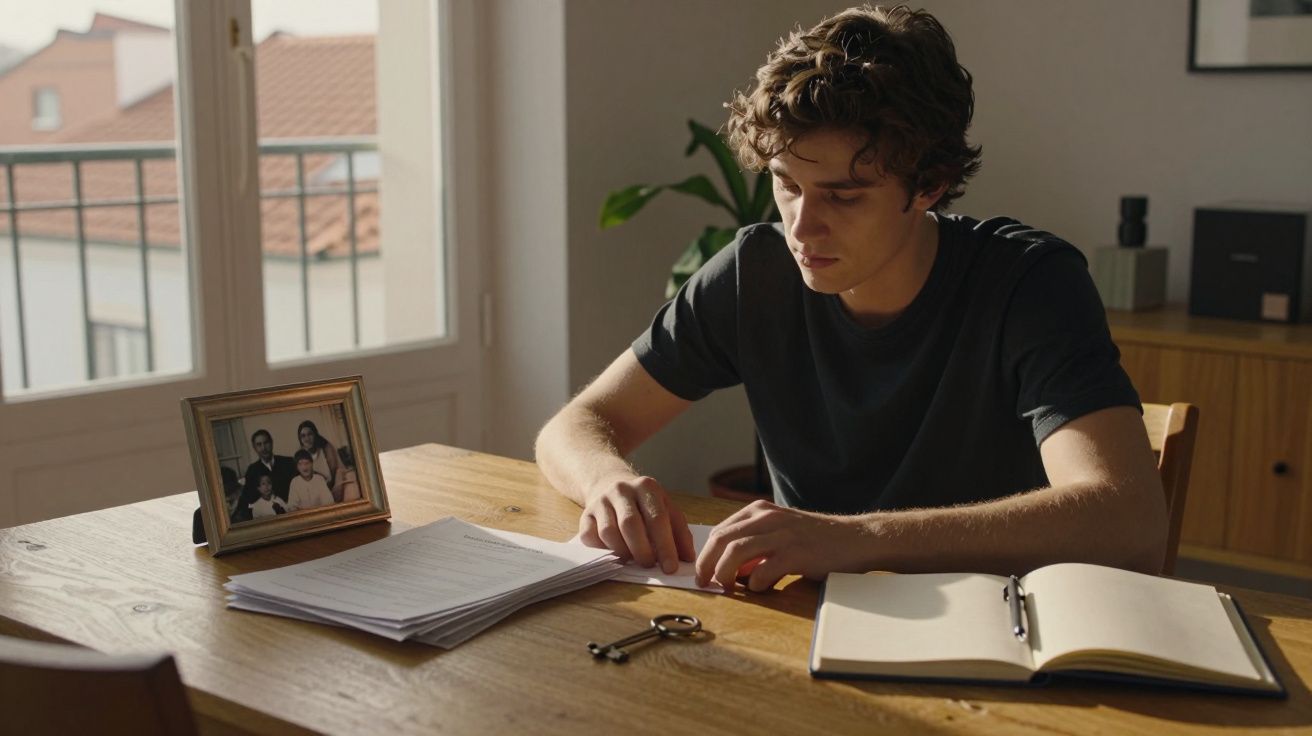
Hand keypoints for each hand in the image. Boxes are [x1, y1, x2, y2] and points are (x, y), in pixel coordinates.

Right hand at [579, 474, 694, 572]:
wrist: (610, 483)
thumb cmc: (643, 503)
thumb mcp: (665, 508)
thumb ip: (679, 532)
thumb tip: (688, 558)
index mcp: (646, 487)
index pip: (657, 518)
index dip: (665, 546)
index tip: (671, 568)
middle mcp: (622, 490)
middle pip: (630, 524)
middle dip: (642, 551)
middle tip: (649, 566)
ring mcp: (601, 501)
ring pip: (609, 532)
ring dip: (623, 552)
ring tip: (633, 560)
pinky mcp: (585, 514)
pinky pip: (590, 536)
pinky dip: (602, 550)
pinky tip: (614, 553)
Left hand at [695, 500, 869, 591]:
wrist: (856, 539)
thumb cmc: (816, 540)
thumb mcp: (780, 531)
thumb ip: (754, 544)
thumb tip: (728, 570)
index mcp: (759, 511)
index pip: (720, 531)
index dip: (705, 554)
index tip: (701, 572)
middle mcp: (768, 518)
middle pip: (722, 539)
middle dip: (706, 564)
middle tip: (704, 583)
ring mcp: (783, 534)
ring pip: (737, 551)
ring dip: (724, 573)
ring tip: (724, 588)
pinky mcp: (797, 553)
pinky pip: (764, 569)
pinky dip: (755, 582)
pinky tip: (760, 587)